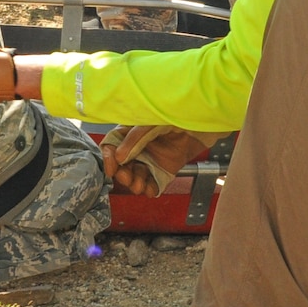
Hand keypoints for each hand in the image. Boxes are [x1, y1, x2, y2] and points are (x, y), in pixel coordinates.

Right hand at [99, 126, 222, 196]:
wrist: (199, 125)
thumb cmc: (174, 117)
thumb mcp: (150, 123)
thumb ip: (134, 139)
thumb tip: (118, 157)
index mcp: (130, 132)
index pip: (111, 146)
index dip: (108, 158)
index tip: (111, 169)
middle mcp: (137, 147)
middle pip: (121, 166)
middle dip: (122, 174)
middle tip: (127, 177)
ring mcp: (150, 159)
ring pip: (135, 176)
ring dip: (134, 184)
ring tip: (139, 185)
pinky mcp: (162, 170)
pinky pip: (152, 183)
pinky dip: (149, 189)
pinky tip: (150, 190)